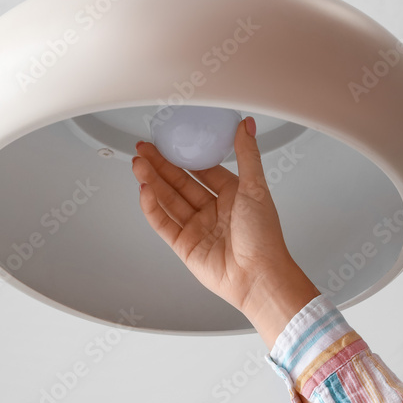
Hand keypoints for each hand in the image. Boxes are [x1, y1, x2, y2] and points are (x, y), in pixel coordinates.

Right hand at [131, 116, 319, 345]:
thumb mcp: (256, 188)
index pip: (201, 169)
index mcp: (231, 195)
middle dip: (160, 166)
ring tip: (138, 165)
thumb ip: (247, 154)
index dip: (182, 155)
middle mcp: (212, 210)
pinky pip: (163, 223)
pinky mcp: (184, 245)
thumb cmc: (264, 237)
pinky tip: (145, 191)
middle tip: (143, 150)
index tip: (167, 141)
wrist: (258, 276)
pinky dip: (153, 207)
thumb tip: (248, 126)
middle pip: (179, 183)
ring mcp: (197, 228)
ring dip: (152, 182)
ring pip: (169, 200)